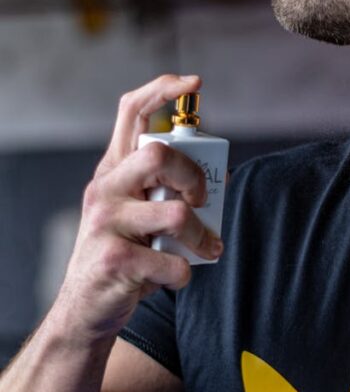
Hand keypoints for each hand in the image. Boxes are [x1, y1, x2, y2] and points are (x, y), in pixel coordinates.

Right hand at [58, 73, 223, 340]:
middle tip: (201, 203)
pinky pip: (173, 262)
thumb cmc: (125, 254)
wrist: (87, 308)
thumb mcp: (137, 212)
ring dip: (203, 237)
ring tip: (206, 249)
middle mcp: (105, 188)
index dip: (163, 88)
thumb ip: (165, 189)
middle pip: (160, 154)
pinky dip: (185, 274)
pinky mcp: (115, 260)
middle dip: (195, 178)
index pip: (131, 110)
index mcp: (114, 170)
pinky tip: (174, 278)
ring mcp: (106, 223)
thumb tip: (219, 174)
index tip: (195, 83)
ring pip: (176, 214)